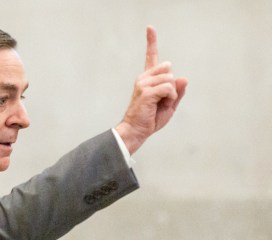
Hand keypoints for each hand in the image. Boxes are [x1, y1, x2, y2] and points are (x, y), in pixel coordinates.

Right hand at [116, 26, 187, 153]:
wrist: (136, 131)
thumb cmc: (150, 119)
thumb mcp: (169, 105)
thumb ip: (177, 92)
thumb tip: (183, 78)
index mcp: (148, 79)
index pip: (151, 56)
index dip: (151, 41)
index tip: (149, 27)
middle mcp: (143, 78)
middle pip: (169, 69)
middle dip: (171, 85)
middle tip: (162, 100)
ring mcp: (143, 83)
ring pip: (170, 79)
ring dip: (171, 93)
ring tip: (160, 104)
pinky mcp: (146, 91)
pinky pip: (168, 88)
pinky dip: (170, 97)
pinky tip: (160, 105)